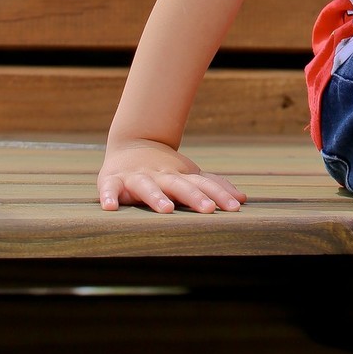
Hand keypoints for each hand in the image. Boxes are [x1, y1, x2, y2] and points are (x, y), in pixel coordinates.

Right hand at [97, 140, 245, 214]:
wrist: (132, 143)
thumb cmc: (166, 169)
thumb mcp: (190, 177)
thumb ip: (214, 186)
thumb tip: (243, 199)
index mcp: (181, 176)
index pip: (204, 184)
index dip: (220, 194)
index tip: (235, 207)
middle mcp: (161, 176)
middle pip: (180, 185)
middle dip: (194, 196)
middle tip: (208, 209)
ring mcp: (137, 178)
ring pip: (147, 187)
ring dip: (157, 197)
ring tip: (167, 209)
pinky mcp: (112, 181)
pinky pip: (109, 189)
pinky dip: (109, 196)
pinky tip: (111, 208)